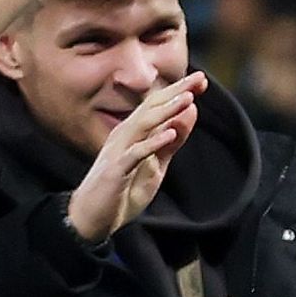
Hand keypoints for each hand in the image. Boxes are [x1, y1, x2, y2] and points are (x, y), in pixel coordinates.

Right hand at [66, 73, 205, 244]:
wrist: (94, 218)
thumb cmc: (123, 189)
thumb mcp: (155, 166)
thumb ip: (170, 143)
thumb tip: (188, 117)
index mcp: (133, 133)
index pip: (157, 107)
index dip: (178, 92)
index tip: (201, 80)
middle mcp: (124, 136)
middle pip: (150, 108)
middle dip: (175, 92)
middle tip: (199, 78)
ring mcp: (118, 152)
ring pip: (143, 125)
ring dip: (166, 112)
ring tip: (188, 99)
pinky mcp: (115, 171)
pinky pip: (135, 153)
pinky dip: (153, 143)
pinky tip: (170, 134)